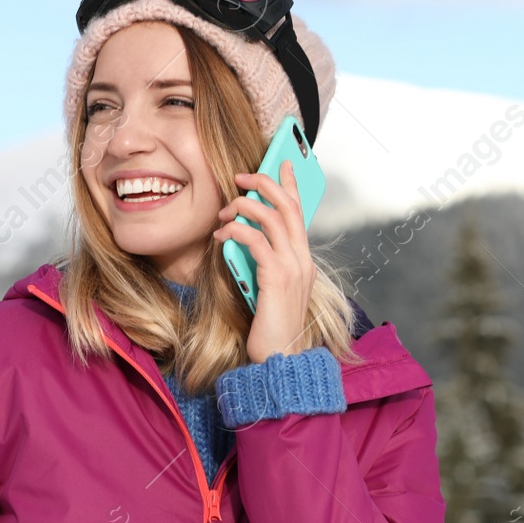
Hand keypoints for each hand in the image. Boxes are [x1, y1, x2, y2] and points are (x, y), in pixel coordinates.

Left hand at [212, 161, 315, 363]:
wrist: (282, 360)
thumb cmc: (271, 329)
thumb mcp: (270, 289)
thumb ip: (264, 263)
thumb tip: (243, 240)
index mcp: (303, 260)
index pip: (300, 212)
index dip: (290, 184)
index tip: (282, 162)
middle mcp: (302, 259)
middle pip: (288, 206)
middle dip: (264, 183)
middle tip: (241, 176)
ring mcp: (293, 268)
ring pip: (271, 218)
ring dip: (244, 207)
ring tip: (224, 211)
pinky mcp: (277, 278)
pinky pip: (255, 241)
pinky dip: (236, 231)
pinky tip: (221, 235)